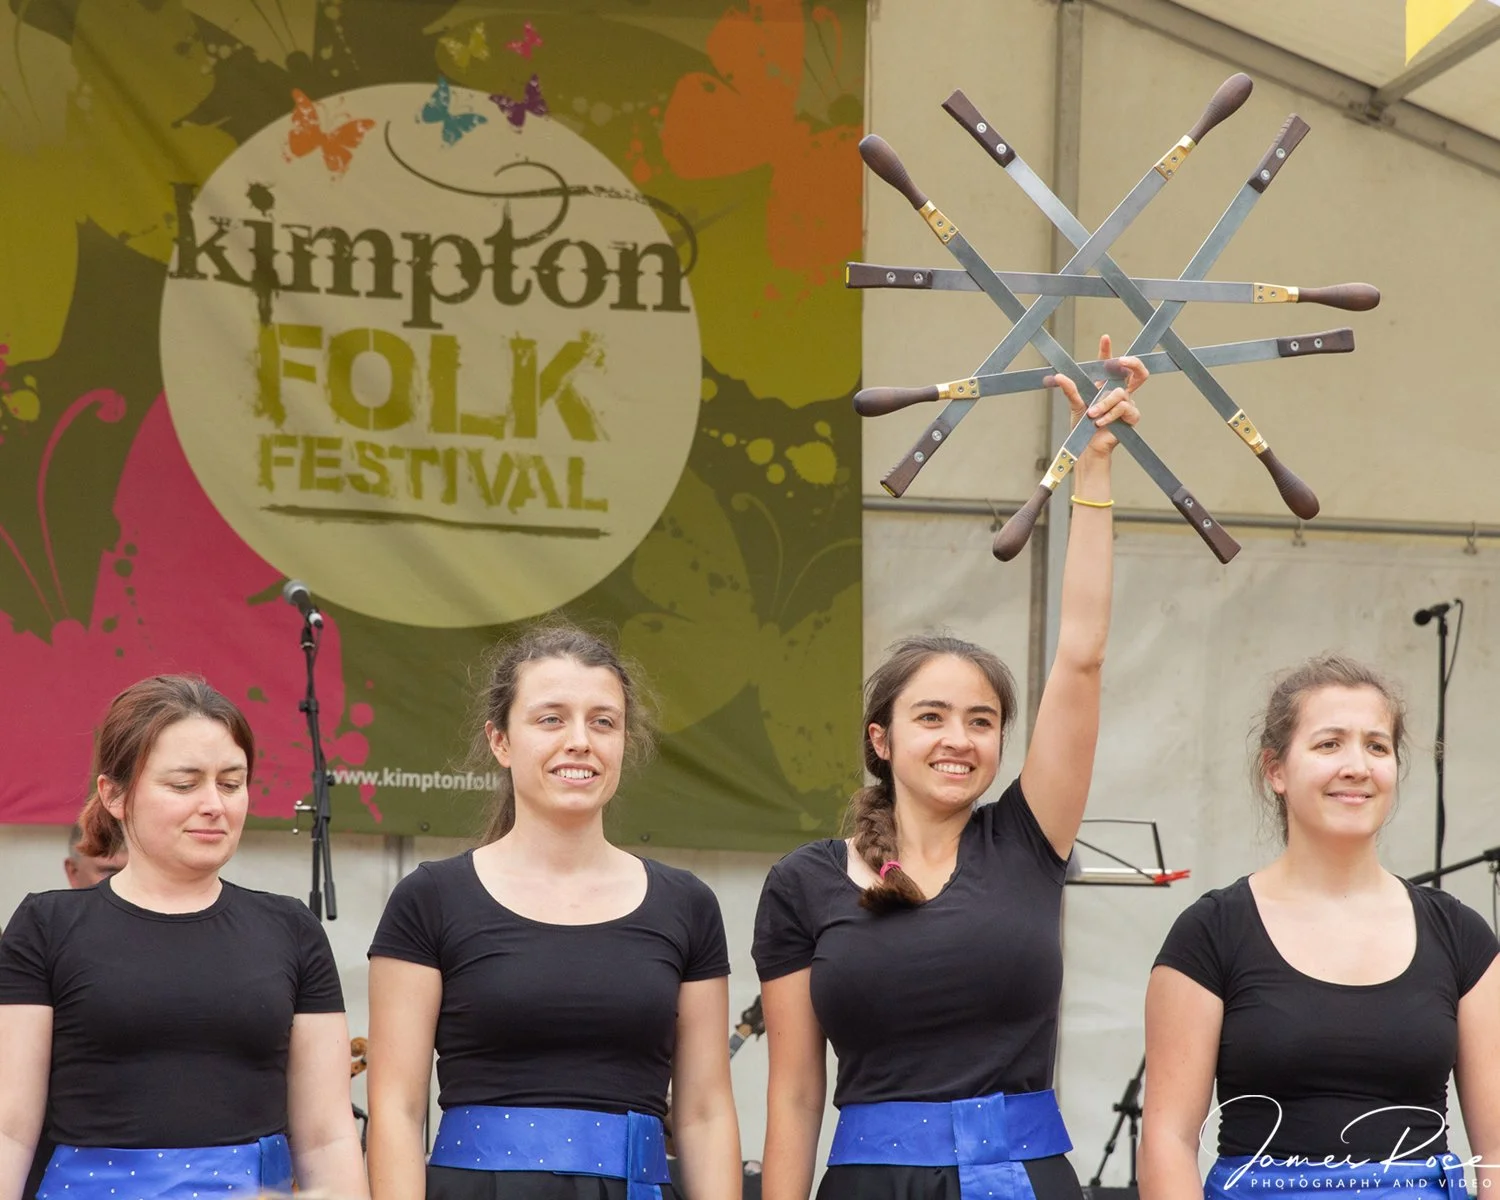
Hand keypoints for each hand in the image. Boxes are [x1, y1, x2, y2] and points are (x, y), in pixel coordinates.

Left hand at [1044, 334, 1145, 457]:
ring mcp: (1127, 404)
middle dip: (1133, 362)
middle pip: (1137, 372)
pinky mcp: (1132, 417)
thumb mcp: (1074, 404)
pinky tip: (1100, 421)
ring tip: (1092, 415)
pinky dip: (1110, 415)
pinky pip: (1124, 408)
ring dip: (1104, 404)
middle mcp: (1119, 392)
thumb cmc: (1083, 426)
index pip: (1110, 365)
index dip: (1108, 351)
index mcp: (1106, 386)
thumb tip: (1059, 376)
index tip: (1105, 338)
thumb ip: (1070, 389)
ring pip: (1121, 394)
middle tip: (1121, 360)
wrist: (1087, 447)